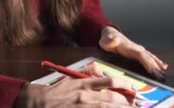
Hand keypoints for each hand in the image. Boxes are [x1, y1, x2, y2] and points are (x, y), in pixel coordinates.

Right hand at [15, 74, 138, 107]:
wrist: (38, 103)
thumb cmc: (55, 91)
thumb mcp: (70, 77)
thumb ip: (86, 72)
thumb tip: (99, 70)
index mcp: (83, 84)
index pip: (109, 81)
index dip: (123, 84)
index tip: (132, 88)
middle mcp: (85, 96)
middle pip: (111, 98)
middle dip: (126, 102)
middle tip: (135, 104)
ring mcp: (82, 107)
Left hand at [99, 26, 168, 78]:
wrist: (110, 34)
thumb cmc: (107, 39)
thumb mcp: (106, 41)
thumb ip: (110, 41)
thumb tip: (115, 39)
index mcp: (130, 47)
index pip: (141, 55)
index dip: (147, 63)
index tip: (153, 70)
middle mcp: (137, 48)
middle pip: (148, 58)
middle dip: (155, 66)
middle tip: (161, 76)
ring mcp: (138, 50)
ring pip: (150, 57)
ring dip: (157, 64)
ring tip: (164, 71)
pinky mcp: (138, 53)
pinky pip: (149, 57)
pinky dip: (156, 61)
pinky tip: (162, 66)